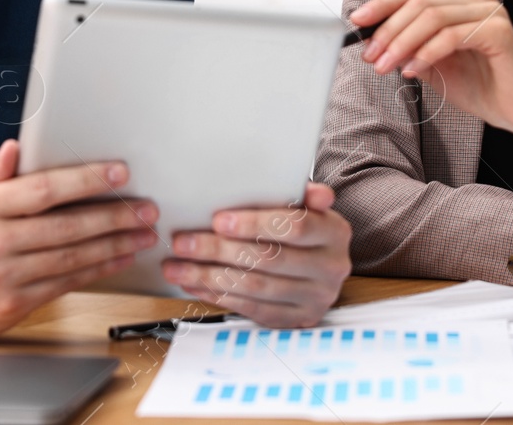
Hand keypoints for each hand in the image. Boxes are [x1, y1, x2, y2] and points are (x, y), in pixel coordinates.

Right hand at [0, 139, 159, 338]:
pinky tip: (119, 257)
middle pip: (65, 226)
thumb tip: (16, 148)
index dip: (84, 180)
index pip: (42, 189)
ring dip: (114, 244)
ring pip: (71, 257)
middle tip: (144, 209)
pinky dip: (98, 269)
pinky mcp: (16, 303)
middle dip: (112, 216)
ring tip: (141, 233)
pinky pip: (66, 282)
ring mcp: (5, 276)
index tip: (117, 173)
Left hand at [161, 182, 351, 327]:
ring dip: (209, 276)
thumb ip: (301, 196)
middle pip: (268, 259)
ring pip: (254, 287)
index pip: (294, 226)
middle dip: (218, 250)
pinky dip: (217, 295)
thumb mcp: (307, 207)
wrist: (321, 266)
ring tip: (177, 266)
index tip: (218, 220)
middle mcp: (331, 269)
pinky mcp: (295, 320)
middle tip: (183, 243)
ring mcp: (314, 299)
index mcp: (334, 233)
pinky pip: (251, 308)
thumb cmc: (305, 228)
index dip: (254, 224)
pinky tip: (194, 282)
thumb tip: (312, 191)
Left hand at [352, 0, 512, 137]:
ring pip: (431, 17)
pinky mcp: (499, 31)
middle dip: (387, 30)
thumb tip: (372, 40)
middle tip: (370, 56)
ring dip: (401, 43)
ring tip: (385, 66)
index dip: (381, 5)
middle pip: (418, 2)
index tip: (356, 22)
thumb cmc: (481, 88)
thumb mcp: (434, 66)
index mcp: (459, 1)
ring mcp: (490, 12)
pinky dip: (426, 53)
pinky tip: (412, 70)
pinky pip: (451, 36)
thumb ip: (409, 48)